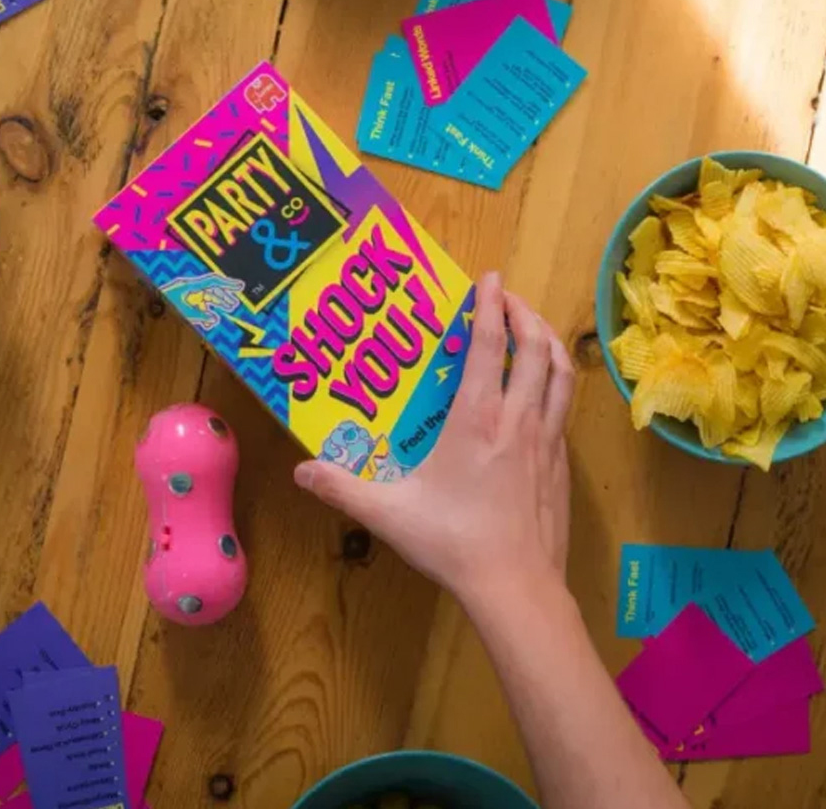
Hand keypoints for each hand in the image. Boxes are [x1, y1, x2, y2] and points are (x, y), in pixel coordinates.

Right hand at [294, 273, 574, 605]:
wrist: (517, 587)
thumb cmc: (453, 542)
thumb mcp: (388, 514)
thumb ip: (342, 489)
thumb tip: (300, 470)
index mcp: (476, 419)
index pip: (490, 345)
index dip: (491, 306)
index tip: (491, 279)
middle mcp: (518, 418)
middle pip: (535, 348)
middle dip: (526, 314)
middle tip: (510, 298)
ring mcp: (547, 440)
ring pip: (560, 374)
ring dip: (548, 343)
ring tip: (535, 330)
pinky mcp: (562, 464)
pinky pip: (565, 407)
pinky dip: (557, 383)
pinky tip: (544, 393)